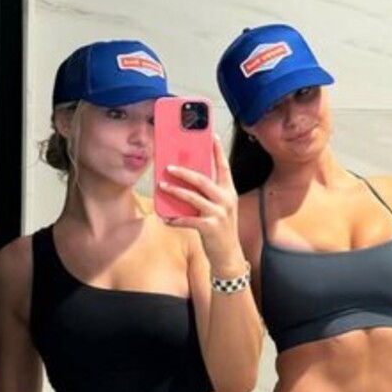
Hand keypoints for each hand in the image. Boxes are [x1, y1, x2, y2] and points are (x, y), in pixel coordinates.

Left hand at [158, 135, 244, 272]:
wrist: (228, 255)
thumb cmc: (220, 228)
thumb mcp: (219, 207)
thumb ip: (208, 194)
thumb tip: (187, 178)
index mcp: (229, 192)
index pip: (224, 167)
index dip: (218, 151)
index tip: (211, 136)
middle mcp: (226, 200)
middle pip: (203, 180)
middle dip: (184, 172)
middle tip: (169, 167)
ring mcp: (219, 213)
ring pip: (193, 197)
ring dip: (175, 191)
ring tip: (162, 186)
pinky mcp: (210, 227)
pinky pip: (188, 219)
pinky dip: (175, 219)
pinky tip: (166, 218)